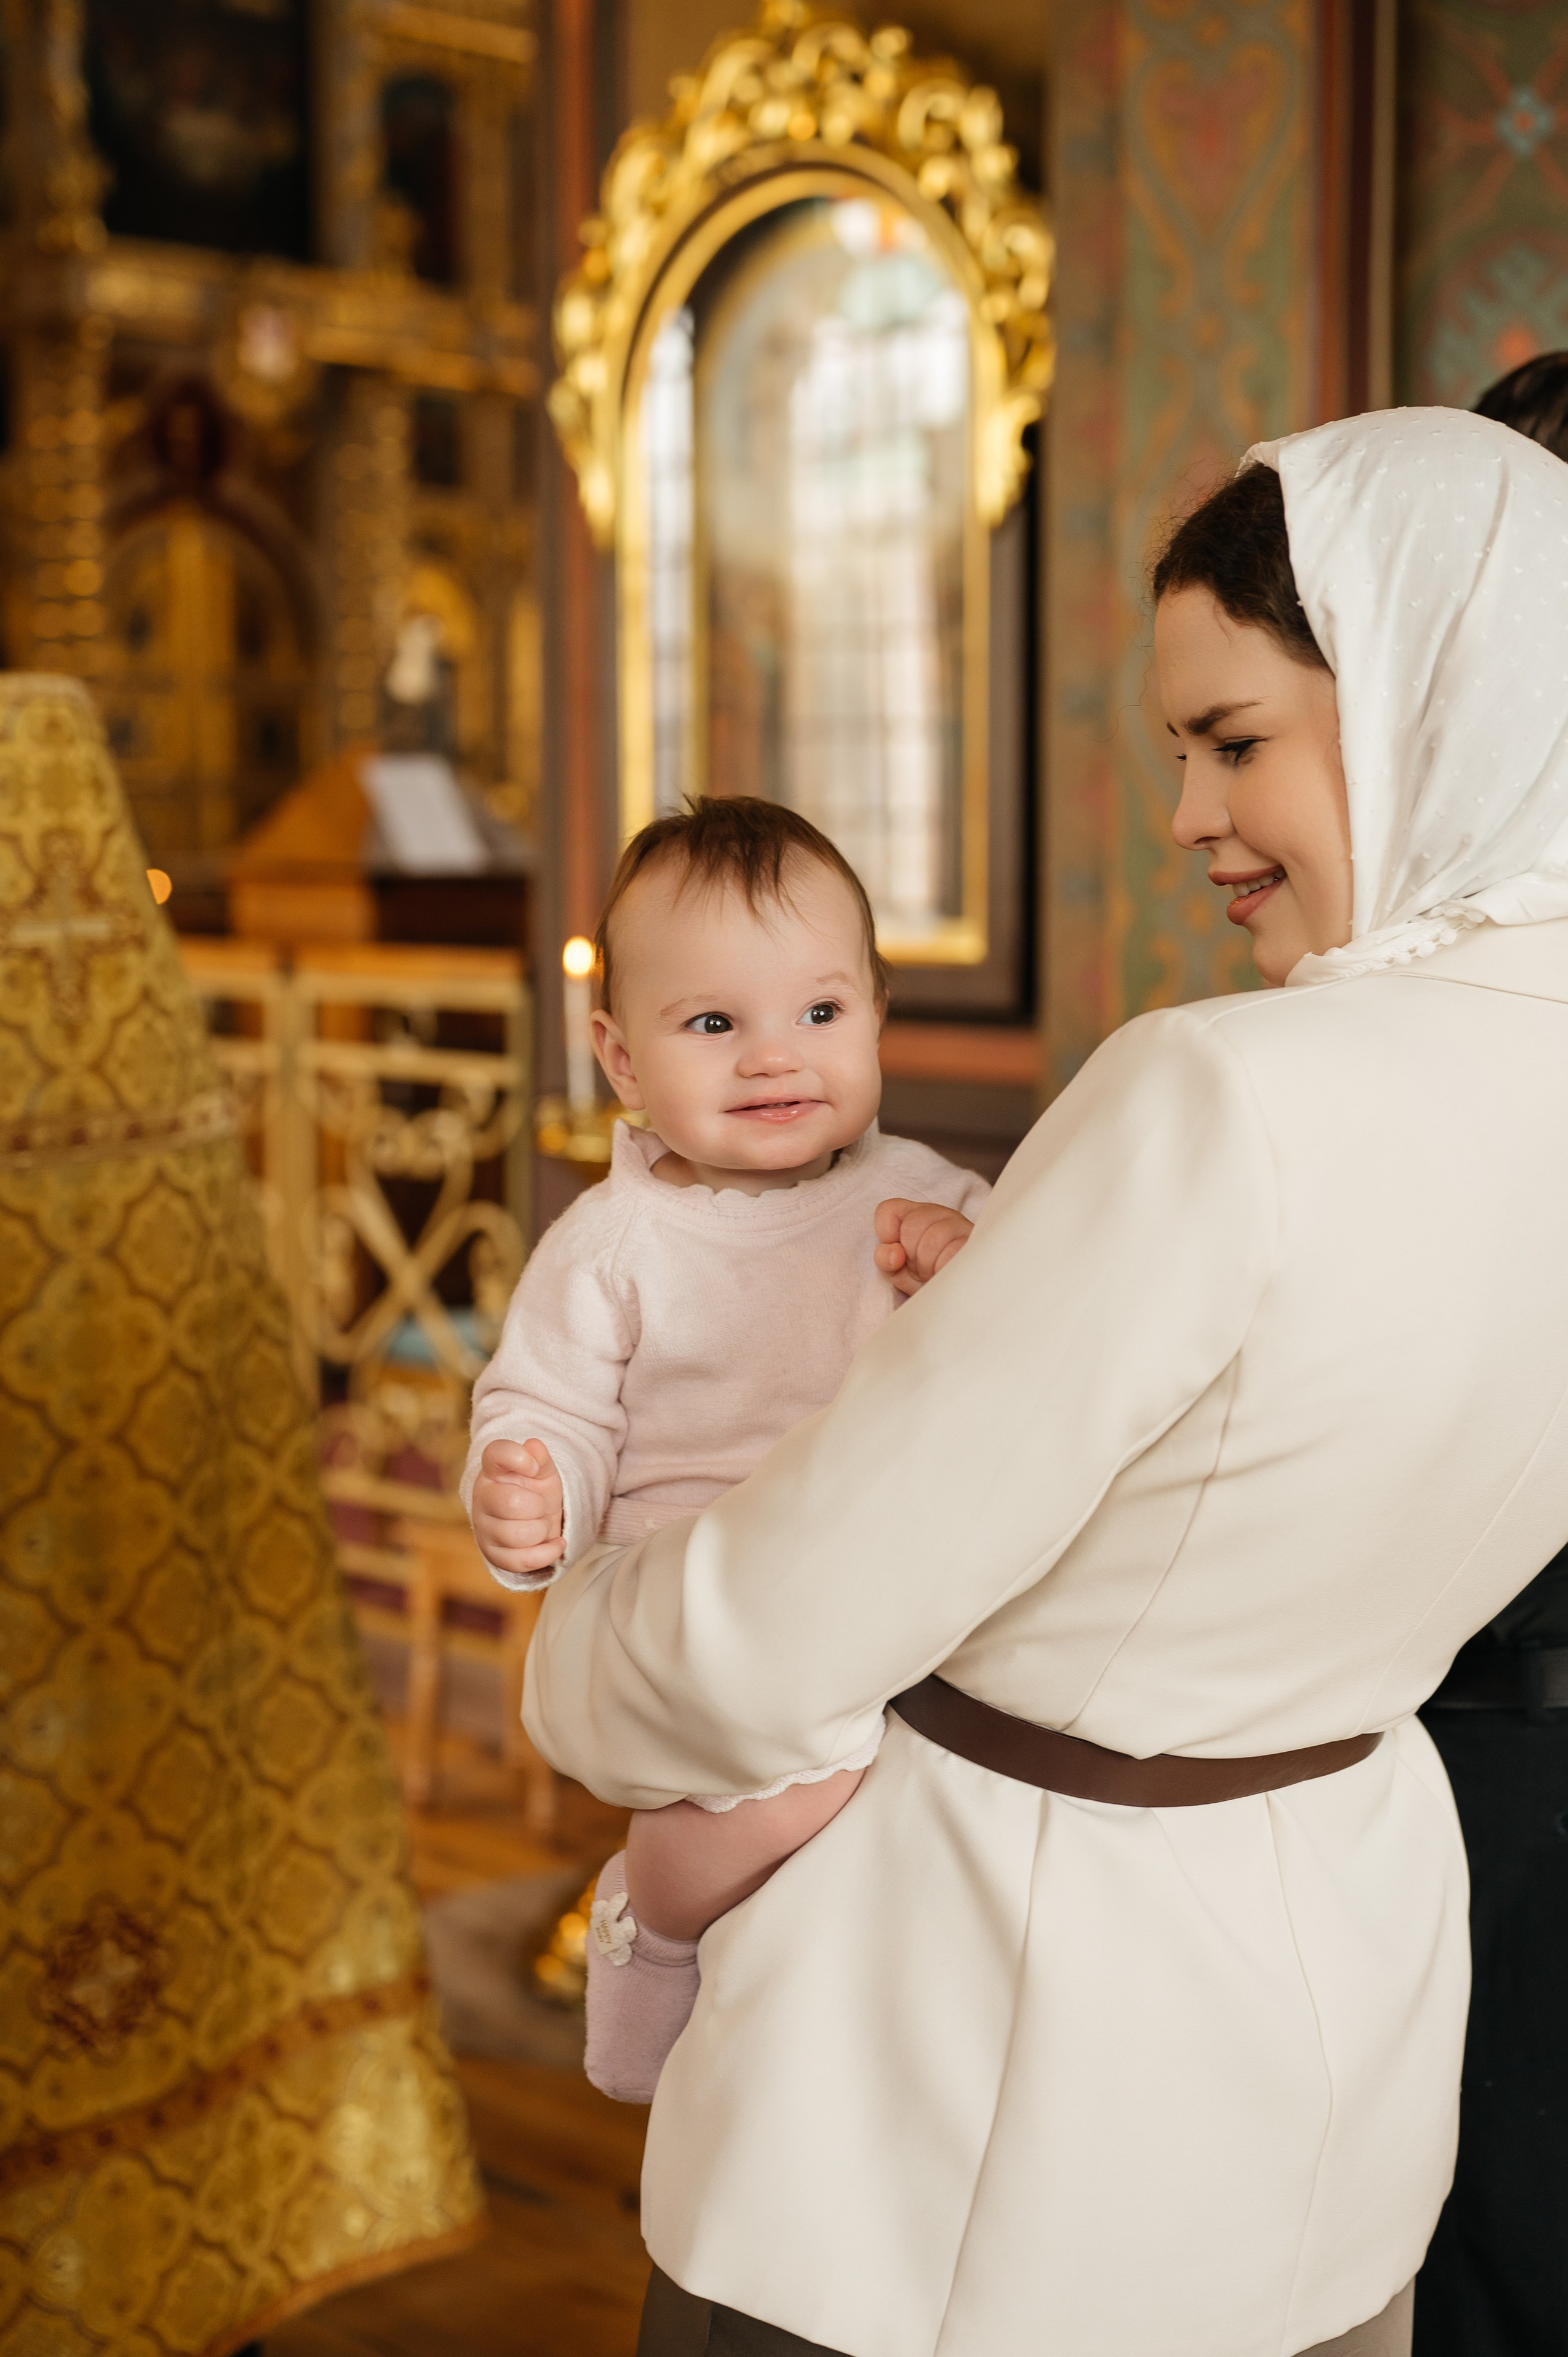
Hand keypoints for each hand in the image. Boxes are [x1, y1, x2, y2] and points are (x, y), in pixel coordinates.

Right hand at [472, 1438, 564, 1575]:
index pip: (495, 1453)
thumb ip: (540, 1458)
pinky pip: (521, 1560)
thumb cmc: (536, 1492)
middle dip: (538, 1507)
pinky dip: (547, 1553)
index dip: (518, 1457)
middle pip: (512, 1503)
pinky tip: (556, 1543)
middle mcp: (482, 1498)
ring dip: (541, 1530)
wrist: (536, 1522)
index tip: (533, 1467)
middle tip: (540, 1506)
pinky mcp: (493, 1555)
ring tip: (541, 1524)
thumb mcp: (543, 1472)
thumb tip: (534, 1446)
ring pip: (517, 1535)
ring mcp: (484, 1529)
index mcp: (493, 1470)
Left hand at [874, 1198, 973, 1296]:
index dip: (886, 1234)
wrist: (958, 1296)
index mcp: (916, 1215)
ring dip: (928, 1266)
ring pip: (933, 1238)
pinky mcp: (976, 1241)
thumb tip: (894, 1254)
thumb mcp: (899, 1272)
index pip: (889, 1210)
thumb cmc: (927, 1280)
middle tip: (921, 1270)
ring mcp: (960, 1225)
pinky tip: (945, 1275)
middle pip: (911, 1226)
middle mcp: (939, 1214)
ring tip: (934, 1274)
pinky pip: (953, 1253)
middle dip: (911, 1257)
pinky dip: (942, 1269)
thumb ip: (885, 1259)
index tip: (897, 1255)